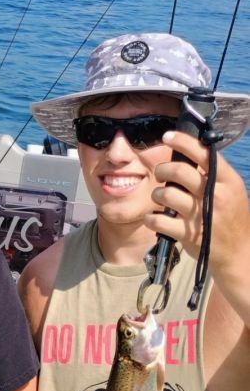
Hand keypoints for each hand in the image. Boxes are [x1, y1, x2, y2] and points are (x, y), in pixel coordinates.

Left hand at [147, 131, 249, 270]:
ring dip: (156, 194)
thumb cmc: (231, 218)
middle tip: (160, 173)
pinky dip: (151, 218)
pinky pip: (158, 220)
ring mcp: (201, 216)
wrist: (240, 254)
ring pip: (165, 194)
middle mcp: (216, 196)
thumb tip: (187, 152)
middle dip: (162, 169)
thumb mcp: (232, 192)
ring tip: (160, 198)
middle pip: (179, 171)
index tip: (167, 136)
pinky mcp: (188, 234)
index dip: (183, 142)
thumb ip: (213, 175)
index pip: (204, 154)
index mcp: (229, 182)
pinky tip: (154, 218)